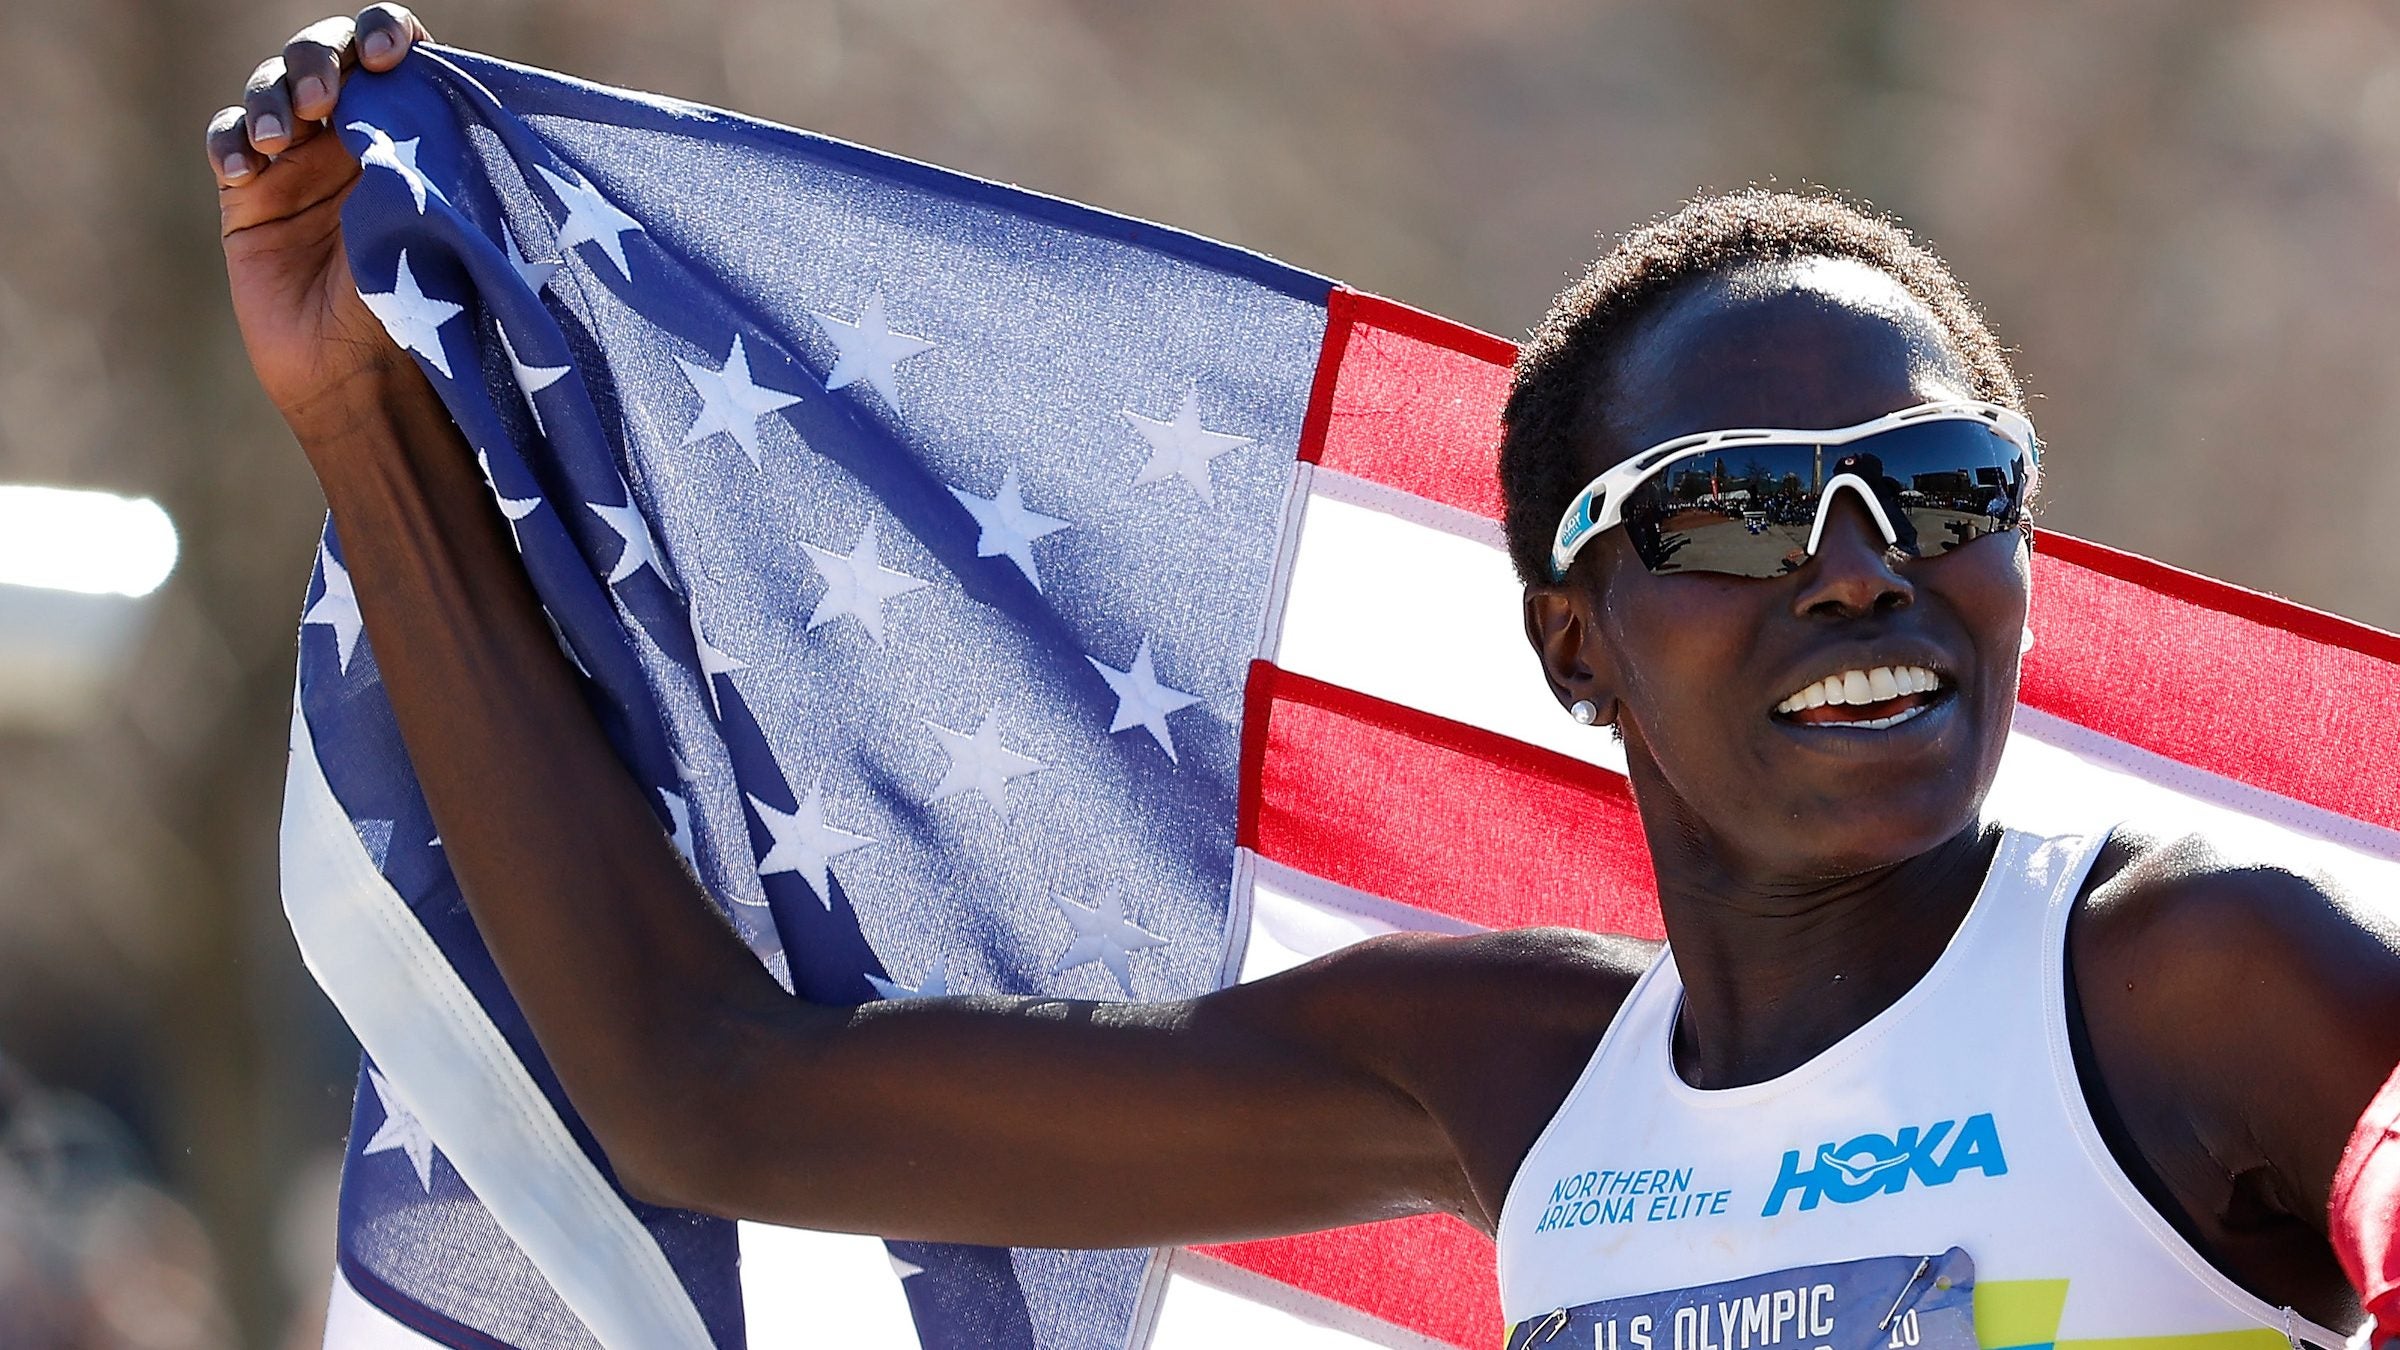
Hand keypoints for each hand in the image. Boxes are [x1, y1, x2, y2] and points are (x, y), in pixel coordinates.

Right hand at [207, 5, 430, 438]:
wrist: (365, 379)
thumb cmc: (421, 309)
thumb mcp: (436, 220)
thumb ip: (424, 146)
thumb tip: (411, 71)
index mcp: (415, 136)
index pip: (397, 55)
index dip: (385, 33)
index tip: (390, 51)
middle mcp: (357, 141)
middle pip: (326, 55)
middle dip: (318, 55)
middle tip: (327, 97)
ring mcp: (299, 166)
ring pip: (272, 88)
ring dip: (272, 96)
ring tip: (281, 139)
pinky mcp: (249, 197)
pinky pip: (227, 139)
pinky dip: (231, 139)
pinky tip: (245, 167)